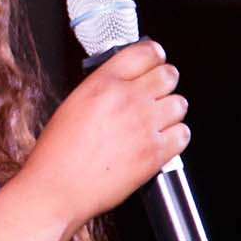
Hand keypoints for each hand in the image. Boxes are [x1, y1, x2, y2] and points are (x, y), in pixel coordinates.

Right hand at [24, 39, 188, 228]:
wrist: (57, 189)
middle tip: (156, 93)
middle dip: (165, 82)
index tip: (155, 62)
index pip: (146, 51)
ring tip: (156, 121)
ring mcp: (144, 125)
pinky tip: (159, 141)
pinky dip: (175, 136)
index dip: (155, 56)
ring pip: (180, 103)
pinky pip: (183, 134)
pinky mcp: (155, 153)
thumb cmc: (57, 154)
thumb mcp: (73, 105)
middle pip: (169, 74)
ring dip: (170, 111)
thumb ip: (103, 89)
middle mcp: (127, 99)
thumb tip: (125, 83)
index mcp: (103, 83)